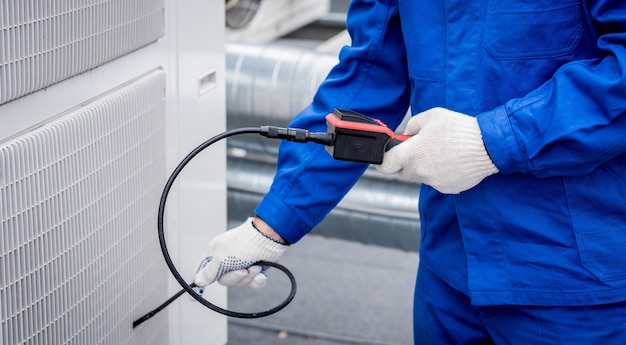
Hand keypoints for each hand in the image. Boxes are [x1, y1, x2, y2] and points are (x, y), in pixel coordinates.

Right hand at [193, 217, 287, 289]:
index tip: (192, 297)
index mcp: (215, 254)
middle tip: (243, 270)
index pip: (203, 270)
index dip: (199, 282)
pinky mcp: (255, 266)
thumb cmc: (243, 244)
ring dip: (249, 276)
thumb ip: (209, 272)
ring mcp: (242, 263)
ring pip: (240, 282)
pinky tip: (261, 274)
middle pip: (224, 280)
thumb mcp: (221, 258)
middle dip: (235, 278)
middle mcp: (227, 259)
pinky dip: (258, 279)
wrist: (269, 237)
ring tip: (256, 265)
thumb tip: (197, 281)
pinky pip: (253, 282)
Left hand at [376, 107, 497, 193]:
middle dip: (407, 161)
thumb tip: (407, 135)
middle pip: (403, 172)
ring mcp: (434, 182)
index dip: (382, 161)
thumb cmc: (459, 129)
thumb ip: (412, 126)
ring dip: (425, 166)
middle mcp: (420, 172)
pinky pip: (437, 181)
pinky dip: (441, 173)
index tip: (384, 158)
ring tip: (442, 152)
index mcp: (411, 154)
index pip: (385, 165)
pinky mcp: (447, 188)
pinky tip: (452, 160)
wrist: (487, 146)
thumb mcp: (430, 116)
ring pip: (422, 176)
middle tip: (420, 148)